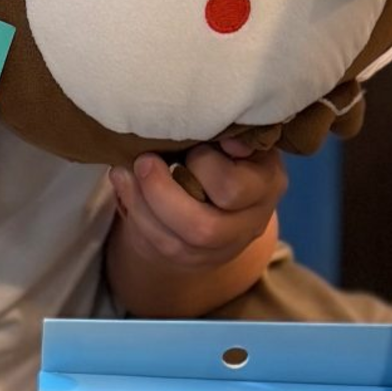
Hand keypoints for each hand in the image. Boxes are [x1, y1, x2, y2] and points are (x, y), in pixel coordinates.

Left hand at [109, 138, 286, 269]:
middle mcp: (251, 223)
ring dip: (141, 204)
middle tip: (143, 161)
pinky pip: (158, 245)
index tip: (190, 140)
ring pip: (175, 243)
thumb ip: (231, 132)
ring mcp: (222, 247)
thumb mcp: (237, 131)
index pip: (233, 189)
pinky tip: (123, 183)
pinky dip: (135, 213)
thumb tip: (229, 141)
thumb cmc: (229, 145)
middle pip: (203, 228)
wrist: (220, 183)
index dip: (203, 165)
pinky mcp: (192, 258)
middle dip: (162, 193)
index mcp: (267, 184)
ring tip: (124, 171)